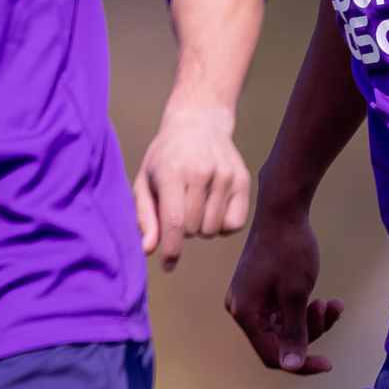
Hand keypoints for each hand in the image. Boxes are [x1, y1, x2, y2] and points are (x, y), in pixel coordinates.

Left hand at [135, 92, 251, 268]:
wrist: (199, 122)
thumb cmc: (165, 157)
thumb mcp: (145, 181)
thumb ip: (146, 216)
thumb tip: (149, 251)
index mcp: (173, 171)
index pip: (175, 222)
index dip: (171, 250)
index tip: (168, 265)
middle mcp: (202, 172)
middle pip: (192, 230)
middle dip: (182, 227)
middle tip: (179, 205)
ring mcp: (226, 175)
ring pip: (212, 230)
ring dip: (201, 226)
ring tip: (195, 203)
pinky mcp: (243, 180)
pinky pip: (234, 224)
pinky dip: (222, 224)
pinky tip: (213, 206)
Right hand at [225, 200, 345, 373]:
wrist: (282, 209)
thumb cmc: (289, 248)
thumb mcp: (296, 293)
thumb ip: (294, 332)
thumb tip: (291, 366)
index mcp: (246, 313)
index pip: (272, 355)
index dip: (301, 362)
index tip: (328, 363)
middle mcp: (243, 308)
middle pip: (279, 340)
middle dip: (310, 331)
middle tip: (330, 309)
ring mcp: (251, 298)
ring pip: (285, 326)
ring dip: (312, 320)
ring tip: (332, 303)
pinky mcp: (261, 289)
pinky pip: (284, 310)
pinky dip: (305, 308)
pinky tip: (326, 299)